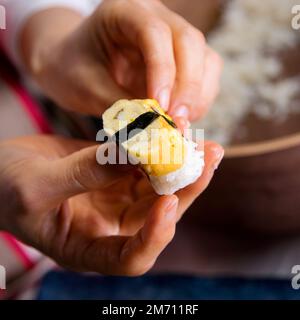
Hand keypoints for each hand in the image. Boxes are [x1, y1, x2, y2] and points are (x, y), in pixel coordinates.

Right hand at [0, 135, 222, 274]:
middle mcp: (111, 226)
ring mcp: (117, 199)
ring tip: (204, 142)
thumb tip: (134, 155)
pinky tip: (176, 131)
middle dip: (185, 190)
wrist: (3, 170)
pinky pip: (147, 164)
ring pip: (160, 187)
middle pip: (158, 216)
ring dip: (182, 165)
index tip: (167, 203)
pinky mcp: (118, 175)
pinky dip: (162, 149)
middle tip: (207, 159)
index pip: (131, 258)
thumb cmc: (6, 189)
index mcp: (89, 248)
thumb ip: (82, 174)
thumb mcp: (35, 187)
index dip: (154, 236)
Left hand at [21, 0, 221, 122]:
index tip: (160, 107)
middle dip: (187, 88)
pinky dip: (198, 101)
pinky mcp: (180, 61)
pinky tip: (180, 118)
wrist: (72, 66)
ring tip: (178, 124)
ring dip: (196, 97)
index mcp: (123, 11)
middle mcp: (155, 18)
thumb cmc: (73, 71)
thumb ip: (122, 107)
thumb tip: (157, 128)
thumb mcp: (87, 88)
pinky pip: (205, 77)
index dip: (163, 70)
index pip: (154, 32)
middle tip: (176, 123)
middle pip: (190, 42)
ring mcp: (172, 38)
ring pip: (205, 60)